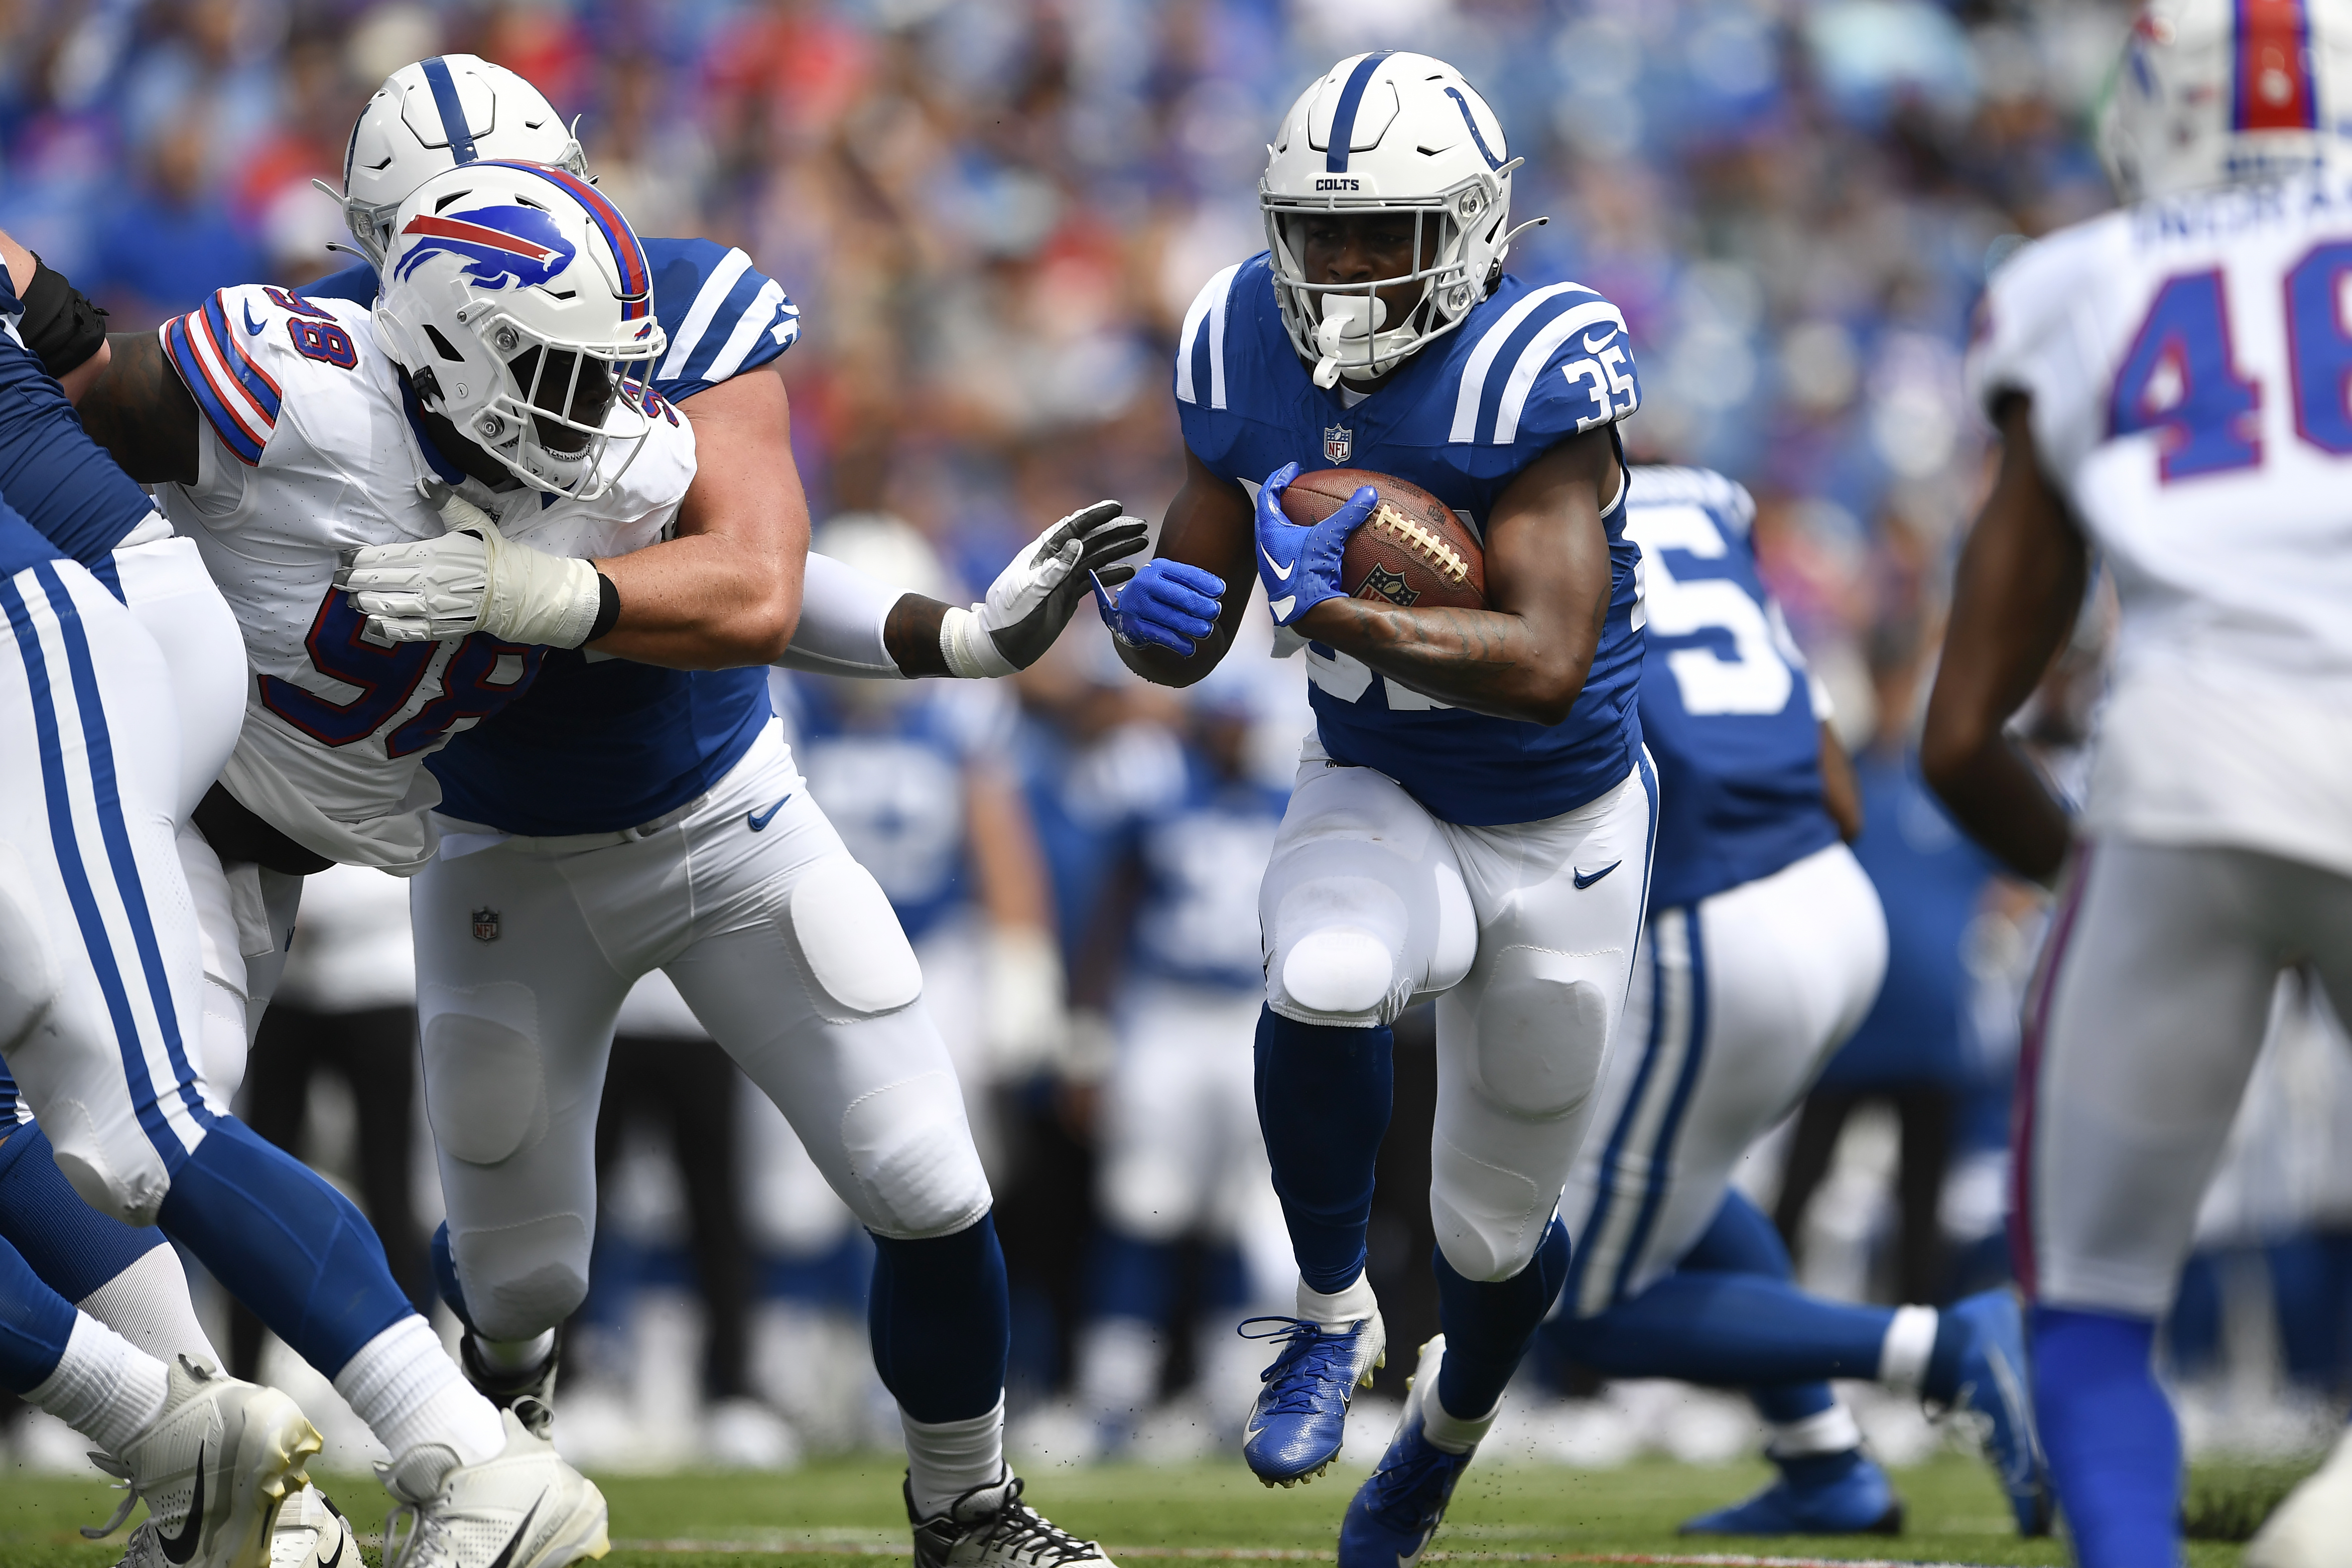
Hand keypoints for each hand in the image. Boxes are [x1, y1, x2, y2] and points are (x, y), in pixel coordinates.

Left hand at [336, 487, 602, 646]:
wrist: (517, 590)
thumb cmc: (492, 554)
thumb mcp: (471, 522)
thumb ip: (444, 502)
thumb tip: (423, 481)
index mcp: (428, 554)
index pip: (382, 556)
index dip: (357, 558)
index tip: (342, 557)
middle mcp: (424, 582)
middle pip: (376, 582)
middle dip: (351, 581)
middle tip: (337, 579)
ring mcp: (429, 608)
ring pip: (383, 606)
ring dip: (363, 602)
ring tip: (353, 599)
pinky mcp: (437, 627)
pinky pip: (403, 630)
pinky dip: (384, 627)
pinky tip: (372, 622)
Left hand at [977, 499, 1150, 668]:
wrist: (1000, 645)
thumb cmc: (1008, 616)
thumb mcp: (1030, 591)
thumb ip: (1054, 568)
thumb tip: (1078, 542)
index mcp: (1042, 554)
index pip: (1072, 528)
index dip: (1095, 516)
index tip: (1118, 508)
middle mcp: (1054, 562)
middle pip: (1090, 541)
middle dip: (1115, 531)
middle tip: (1142, 525)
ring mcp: (1062, 579)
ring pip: (1095, 559)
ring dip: (1118, 550)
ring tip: (1142, 542)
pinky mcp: (1068, 596)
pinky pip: (1093, 580)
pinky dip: (1111, 574)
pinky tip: (1129, 571)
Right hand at [1091, 556, 1224, 654]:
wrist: (1128, 611)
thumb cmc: (1158, 595)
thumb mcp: (1171, 581)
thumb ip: (1192, 584)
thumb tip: (1219, 590)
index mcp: (1158, 568)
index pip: (1184, 574)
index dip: (1204, 582)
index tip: (1221, 591)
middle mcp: (1144, 583)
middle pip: (1176, 594)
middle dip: (1198, 604)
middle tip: (1216, 611)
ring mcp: (1136, 605)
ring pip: (1168, 616)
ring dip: (1191, 625)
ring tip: (1207, 630)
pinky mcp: (1132, 626)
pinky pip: (1159, 635)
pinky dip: (1177, 642)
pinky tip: (1190, 648)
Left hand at [1253, 461, 1375, 626]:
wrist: (1304, 610)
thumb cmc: (1309, 571)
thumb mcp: (1329, 538)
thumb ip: (1348, 514)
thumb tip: (1369, 492)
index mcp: (1269, 530)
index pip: (1268, 493)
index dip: (1279, 477)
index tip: (1291, 468)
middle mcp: (1263, 544)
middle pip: (1267, 513)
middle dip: (1278, 498)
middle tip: (1291, 488)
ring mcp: (1269, 562)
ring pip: (1272, 533)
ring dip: (1283, 521)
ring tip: (1297, 513)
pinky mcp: (1279, 575)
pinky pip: (1282, 549)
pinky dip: (1292, 540)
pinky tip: (1307, 543)